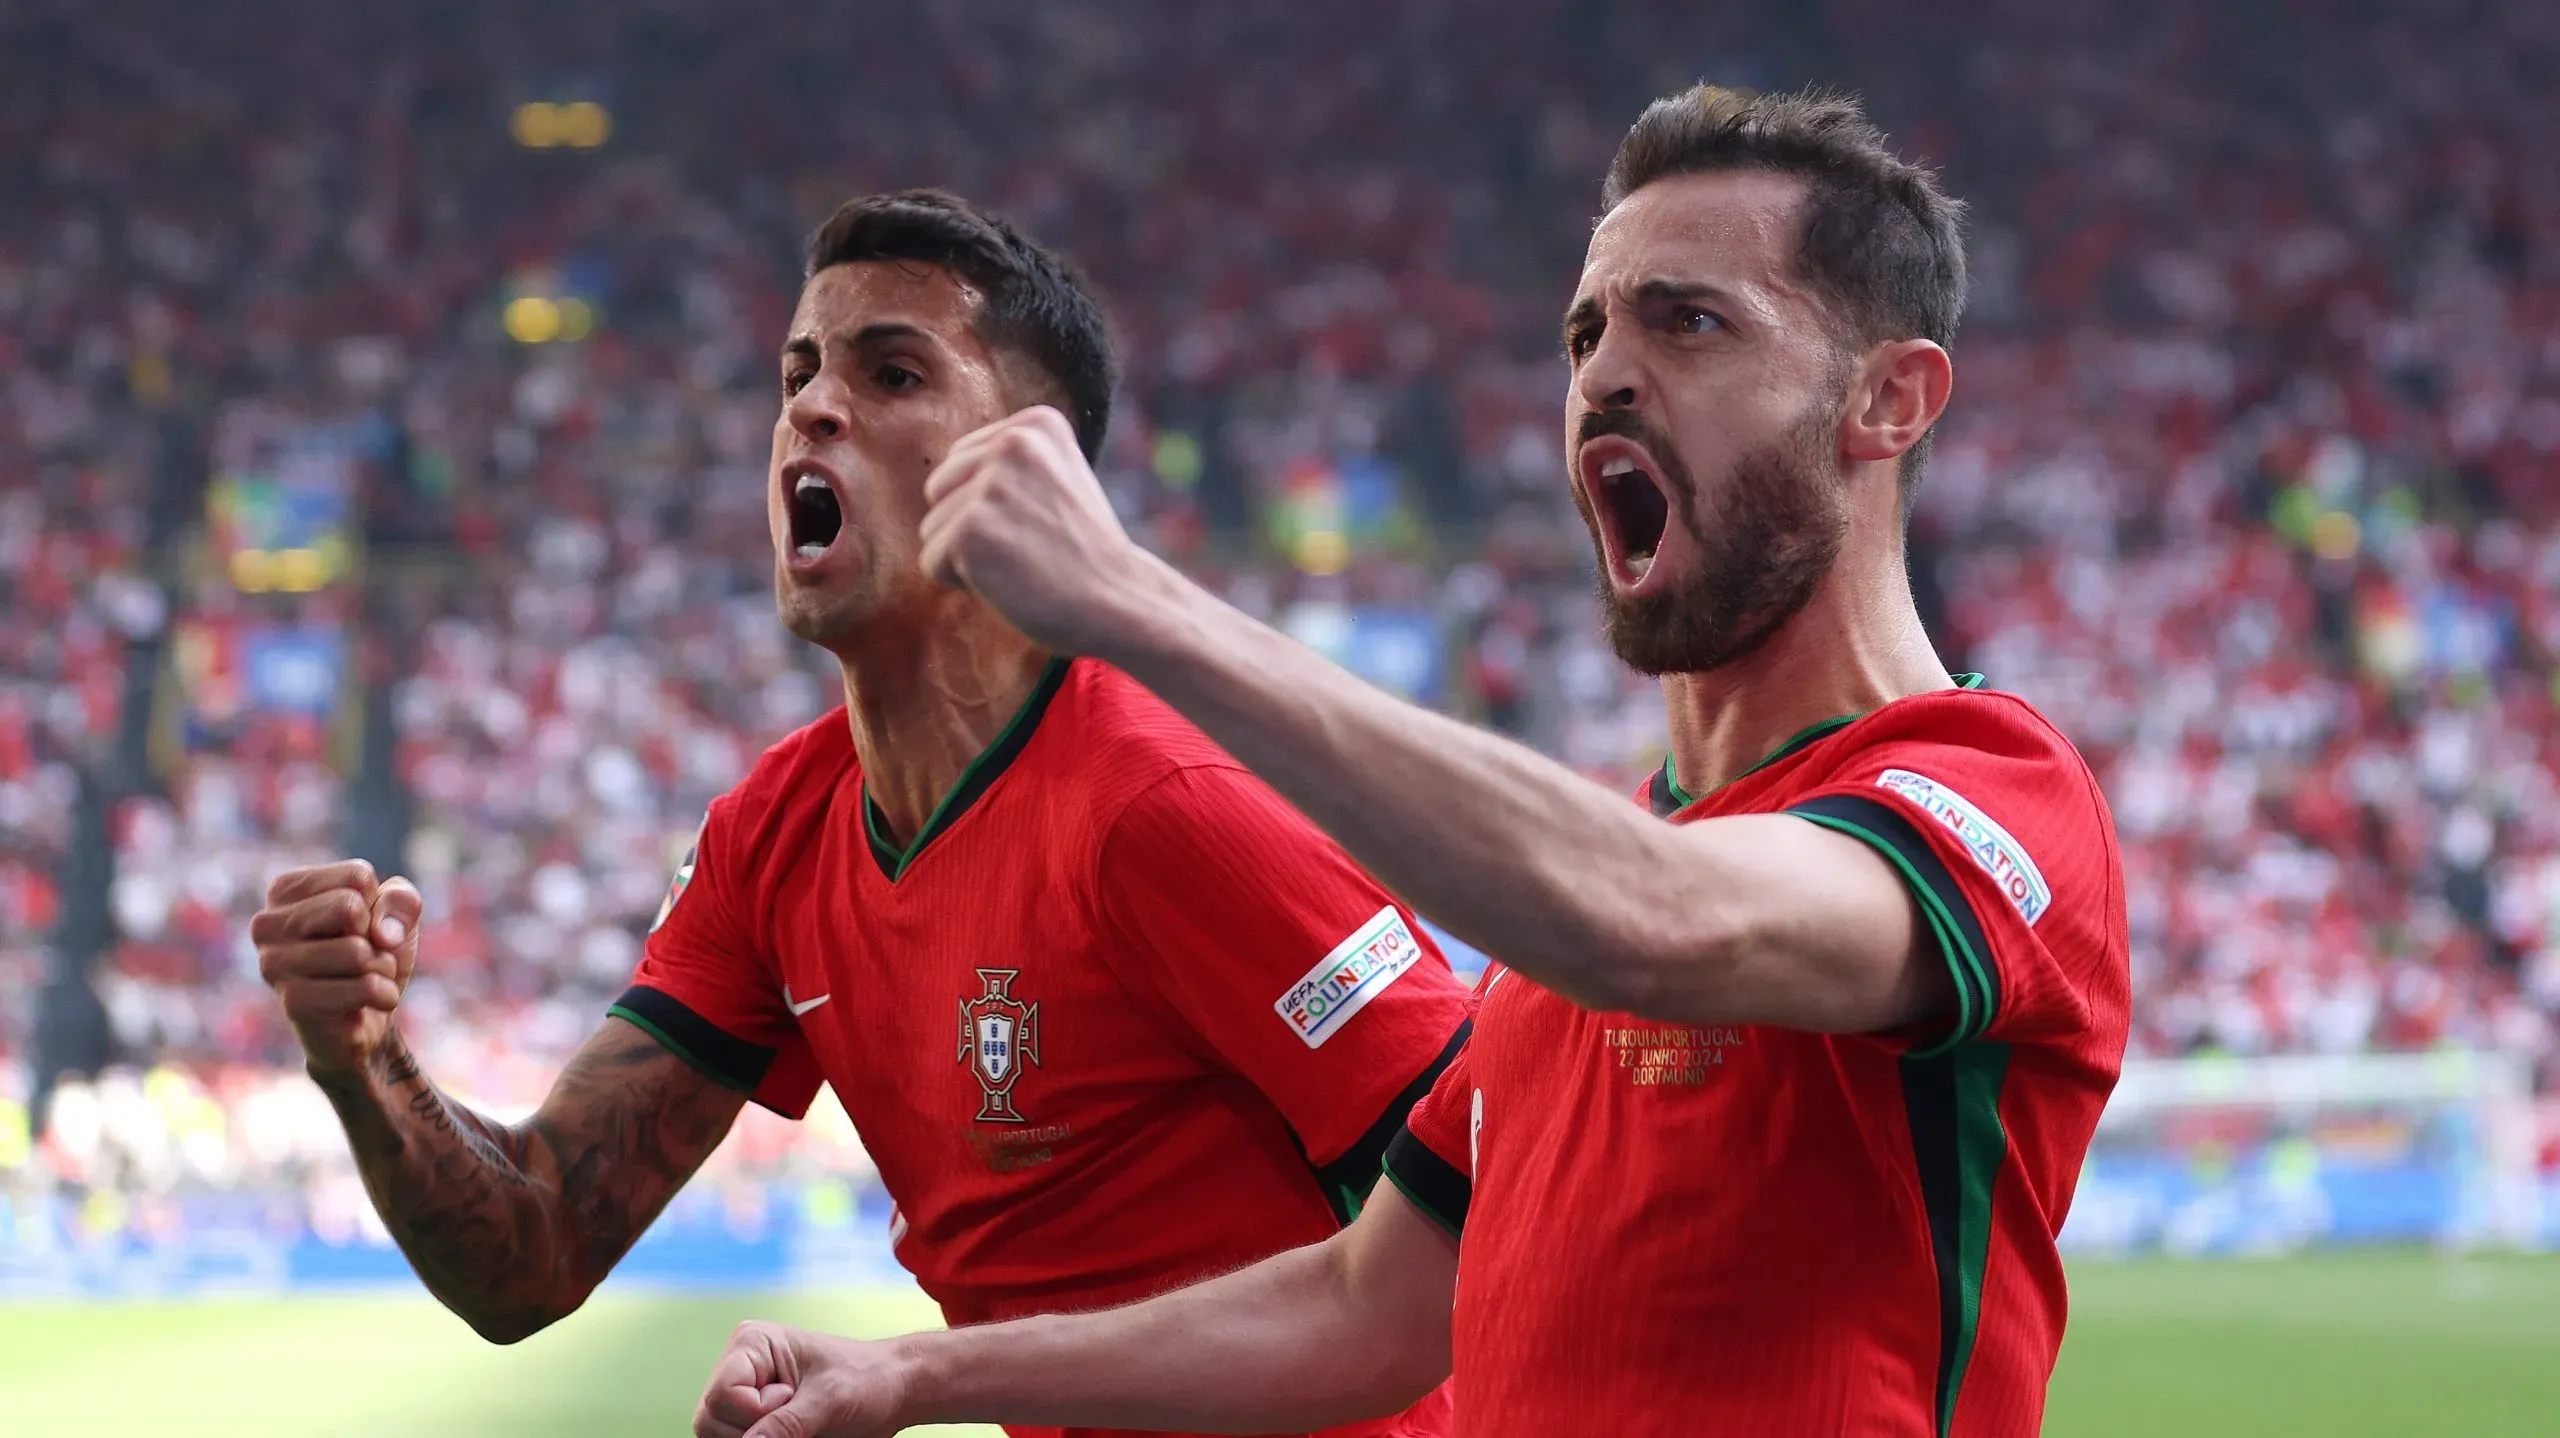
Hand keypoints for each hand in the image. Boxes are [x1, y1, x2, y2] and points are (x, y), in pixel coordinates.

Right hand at [251, 860, 422, 1074]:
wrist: (369, 1016)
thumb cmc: (375, 952)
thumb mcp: (397, 913)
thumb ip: (400, 899)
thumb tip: (381, 934)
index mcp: (285, 889)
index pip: (357, 876)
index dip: (377, 904)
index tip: (361, 925)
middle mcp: (266, 924)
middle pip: (350, 907)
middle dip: (376, 935)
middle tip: (363, 953)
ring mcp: (273, 964)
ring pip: (356, 951)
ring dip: (380, 966)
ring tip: (363, 976)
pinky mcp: (292, 1001)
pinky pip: (364, 987)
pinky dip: (383, 994)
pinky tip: (369, 1002)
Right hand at [695, 1322, 912, 1437]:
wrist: (893, 1391)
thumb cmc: (867, 1380)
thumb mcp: (828, 1402)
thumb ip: (785, 1425)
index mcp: (751, 1344)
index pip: (721, 1395)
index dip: (755, 1411)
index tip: (795, 1397)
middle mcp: (739, 1367)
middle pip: (709, 1421)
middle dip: (754, 1430)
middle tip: (800, 1414)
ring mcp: (743, 1395)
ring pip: (717, 1437)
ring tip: (800, 1423)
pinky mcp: (753, 1418)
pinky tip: (794, 1433)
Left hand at [918, 405, 1161, 655]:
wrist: (1120, 602)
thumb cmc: (1084, 553)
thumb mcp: (1058, 478)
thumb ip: (1009, 464)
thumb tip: (942, 475)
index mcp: (1037, 423)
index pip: (963, 460)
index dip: (991, 503)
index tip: (1042, 521)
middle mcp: (1013, 443)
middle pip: (939, 487)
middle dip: (970, 525)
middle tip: (1029, 545)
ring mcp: (991, 486)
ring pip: (934, 527)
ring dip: (968, 556)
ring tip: (1023, 562)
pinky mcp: (970, 530)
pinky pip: (932, 561)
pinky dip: (962, 582)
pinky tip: (1009, 581)